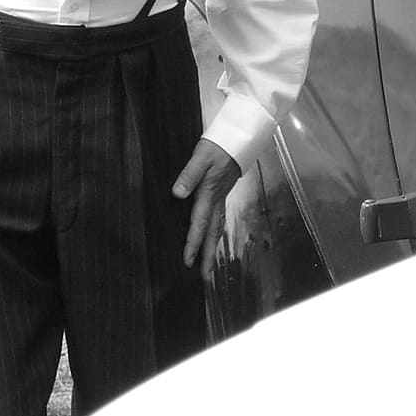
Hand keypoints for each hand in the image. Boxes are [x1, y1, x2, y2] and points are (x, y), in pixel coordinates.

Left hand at [173, 138, 240, 278]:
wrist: (238, 137)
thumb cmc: (218, 145)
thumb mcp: (200, 156)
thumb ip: (189, 175)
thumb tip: (178, 194)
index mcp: (209, 194)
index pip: (199, 224)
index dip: (192, 243)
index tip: (187, 262)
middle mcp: (217, 200)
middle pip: (213, 233)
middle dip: (208, 256)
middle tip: (204, 277)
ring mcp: (222, 198)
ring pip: (218, 228)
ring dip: (213, 248)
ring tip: (209, 265)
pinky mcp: (223, 193)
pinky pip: (220, 219)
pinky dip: (216, 233)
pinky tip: (213, 238)